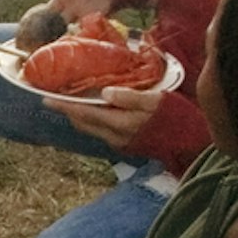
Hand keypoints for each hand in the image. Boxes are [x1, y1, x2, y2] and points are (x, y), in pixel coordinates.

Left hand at [45, 83, 165, 153]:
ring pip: (92, 129)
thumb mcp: (156, 101)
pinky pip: (102, 132)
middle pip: (84, 123)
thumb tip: (106, 92)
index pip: (85, 113)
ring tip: (70, 102)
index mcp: (120, 124)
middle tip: (54, 98)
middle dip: (68, 111)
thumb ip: (130, 97)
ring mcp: (120, 143)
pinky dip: (94, 120)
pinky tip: (95, 110)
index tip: (46, 99)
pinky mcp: (126, 145)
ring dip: (80, 116)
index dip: (65, 106)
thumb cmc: (176, 118)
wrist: (191, 143)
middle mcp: (116, 137)